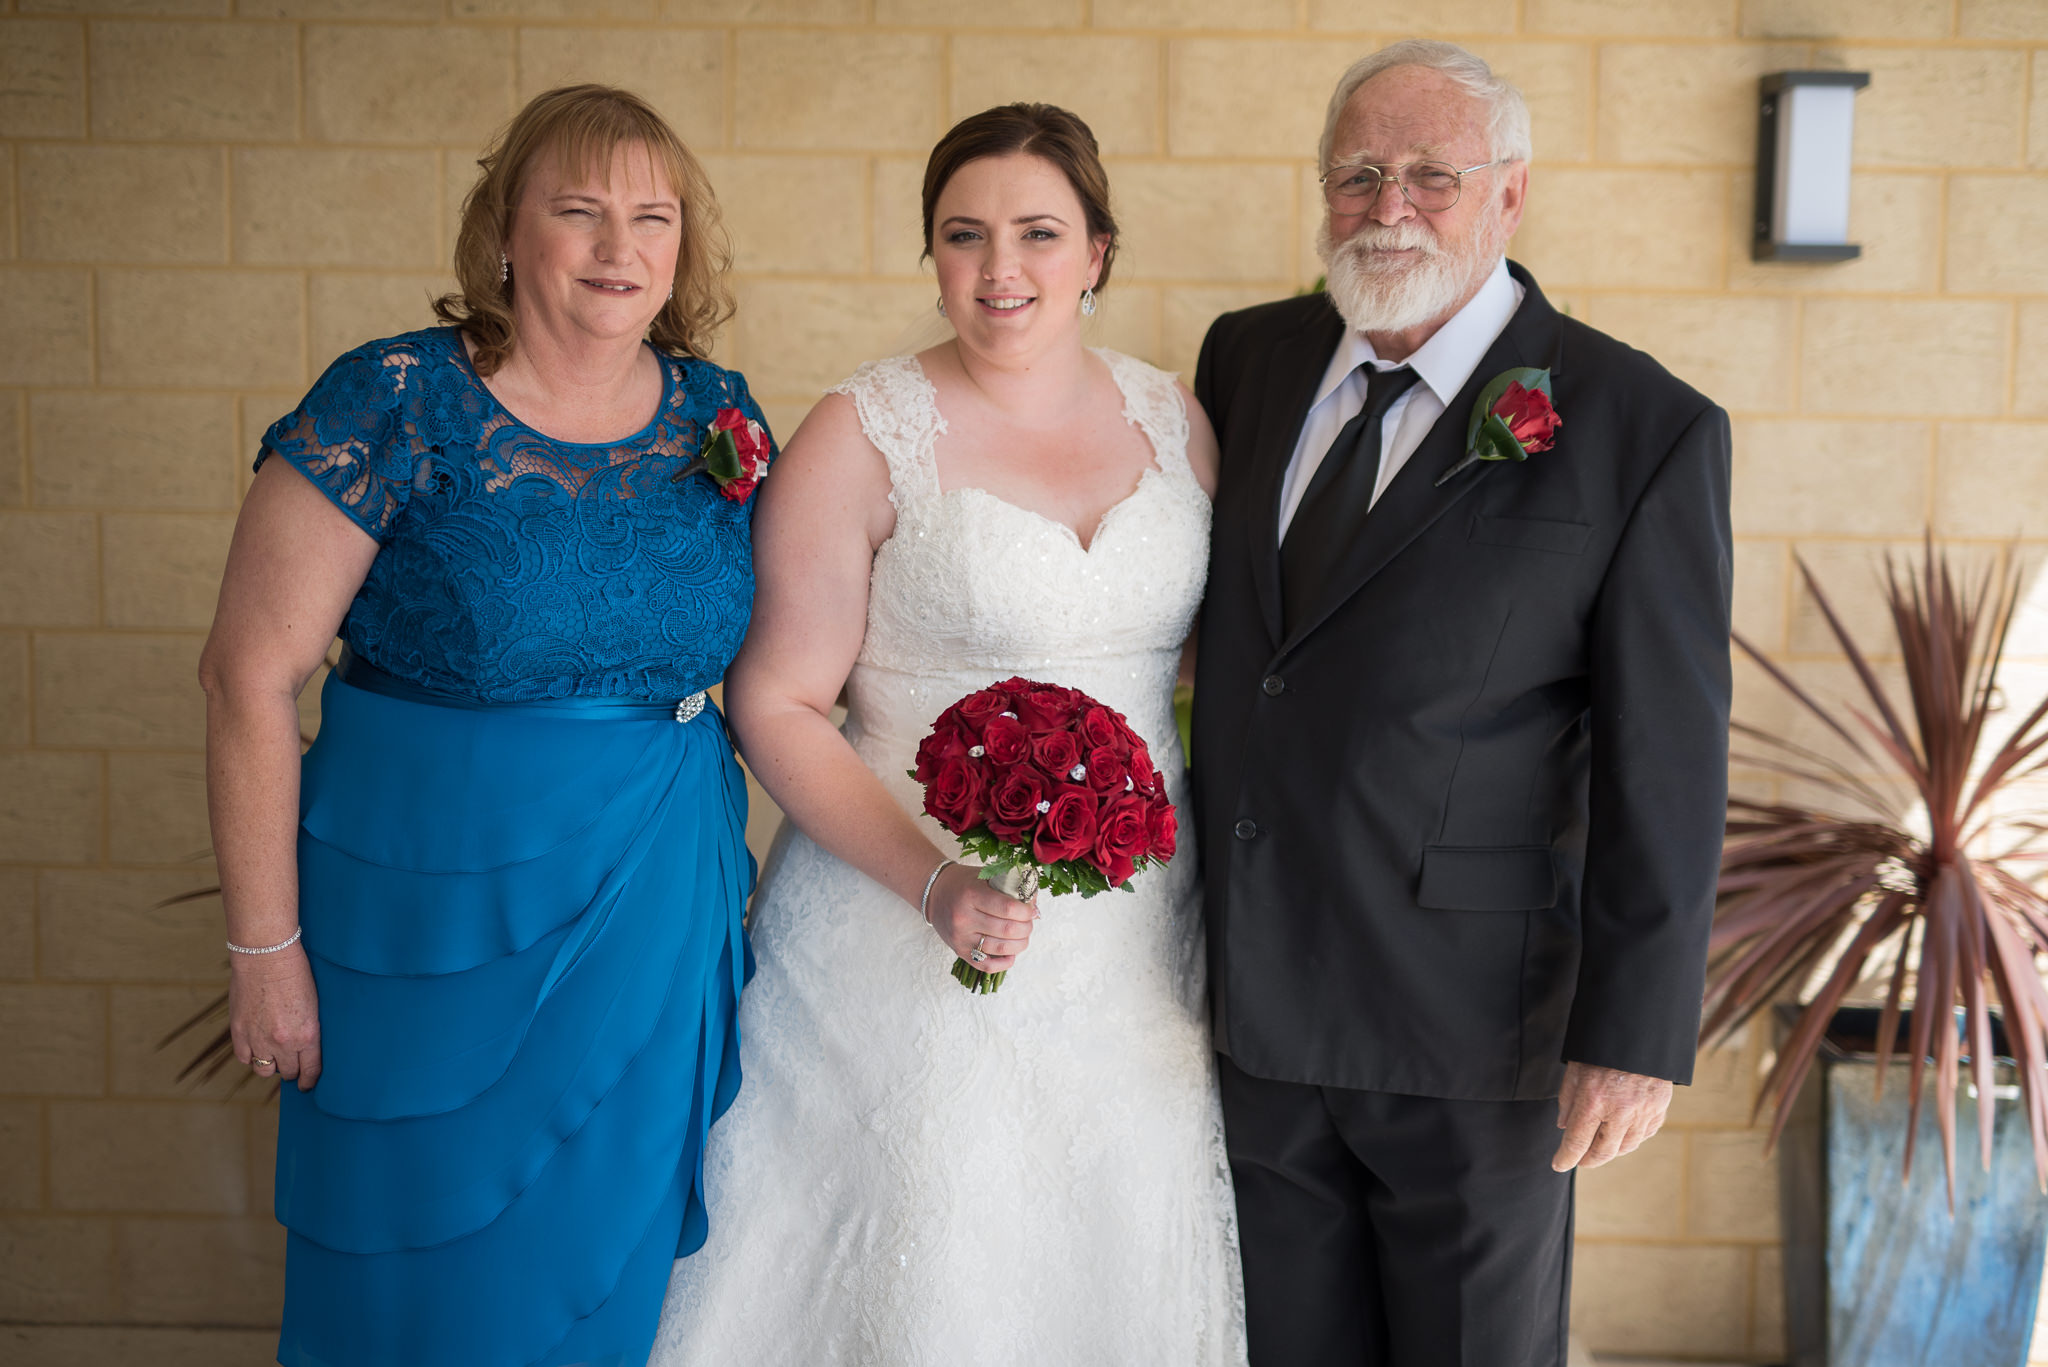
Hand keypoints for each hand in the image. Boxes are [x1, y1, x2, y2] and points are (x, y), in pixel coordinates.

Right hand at [229, 945, 322, 1090]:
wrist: (266, 955)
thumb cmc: (296, 973)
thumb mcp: (314, 1004)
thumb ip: (309, 1028)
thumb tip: (307, 1047)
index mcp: (308, 1035)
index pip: (310, 1070)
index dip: (310, 1081)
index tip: (308, 1085)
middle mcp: (284, 1042)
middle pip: (288, 1072)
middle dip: (292, 1070)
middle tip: (293, 1066)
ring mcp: (259, 1039)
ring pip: (265, 1070)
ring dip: (271, 1065)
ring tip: (274, 1056)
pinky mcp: (239, 1033)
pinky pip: (244, 1058)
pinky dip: (250, 1056)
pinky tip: (256, 1048)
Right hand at [926, 862, 1037, 972]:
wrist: (935, 893)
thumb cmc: (964, 883)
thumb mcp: (985, 876)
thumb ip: (1009, 887)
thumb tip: (1035, 905)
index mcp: (972, 895)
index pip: (1009, 908)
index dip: (1027, 911)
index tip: (1032, 910)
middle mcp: (964, 918)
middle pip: (1008, 930)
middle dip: (1026, 928)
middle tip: (1029, 922)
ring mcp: (961, 937)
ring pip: (1001, 948)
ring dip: (1020, 944)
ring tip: (1023, 935)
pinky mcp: (959, 951)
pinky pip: (986, 965)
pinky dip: (1004, 963)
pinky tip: (1011, 954)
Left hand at [1551, 1061, 1670, 1171]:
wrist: (1640, 1030)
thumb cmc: (1601, 1049)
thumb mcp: (1575, 1069)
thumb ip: (1568, 1100)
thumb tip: (1564, 1128)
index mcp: (1594, 1100)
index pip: (1577, 1142)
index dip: (1565, 1158)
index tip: (1558, 1164)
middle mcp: (1620, 1111)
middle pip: (1603, 1152)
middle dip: (1588, 1160)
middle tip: (1579, 1160)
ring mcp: (1643, 1111)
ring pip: (1626, 1146)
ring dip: (1610, 1151)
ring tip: (1599, 1148)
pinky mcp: (1659, 1108)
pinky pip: (1644, 1134)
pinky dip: (1632, 1138)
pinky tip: (1622, 1134)